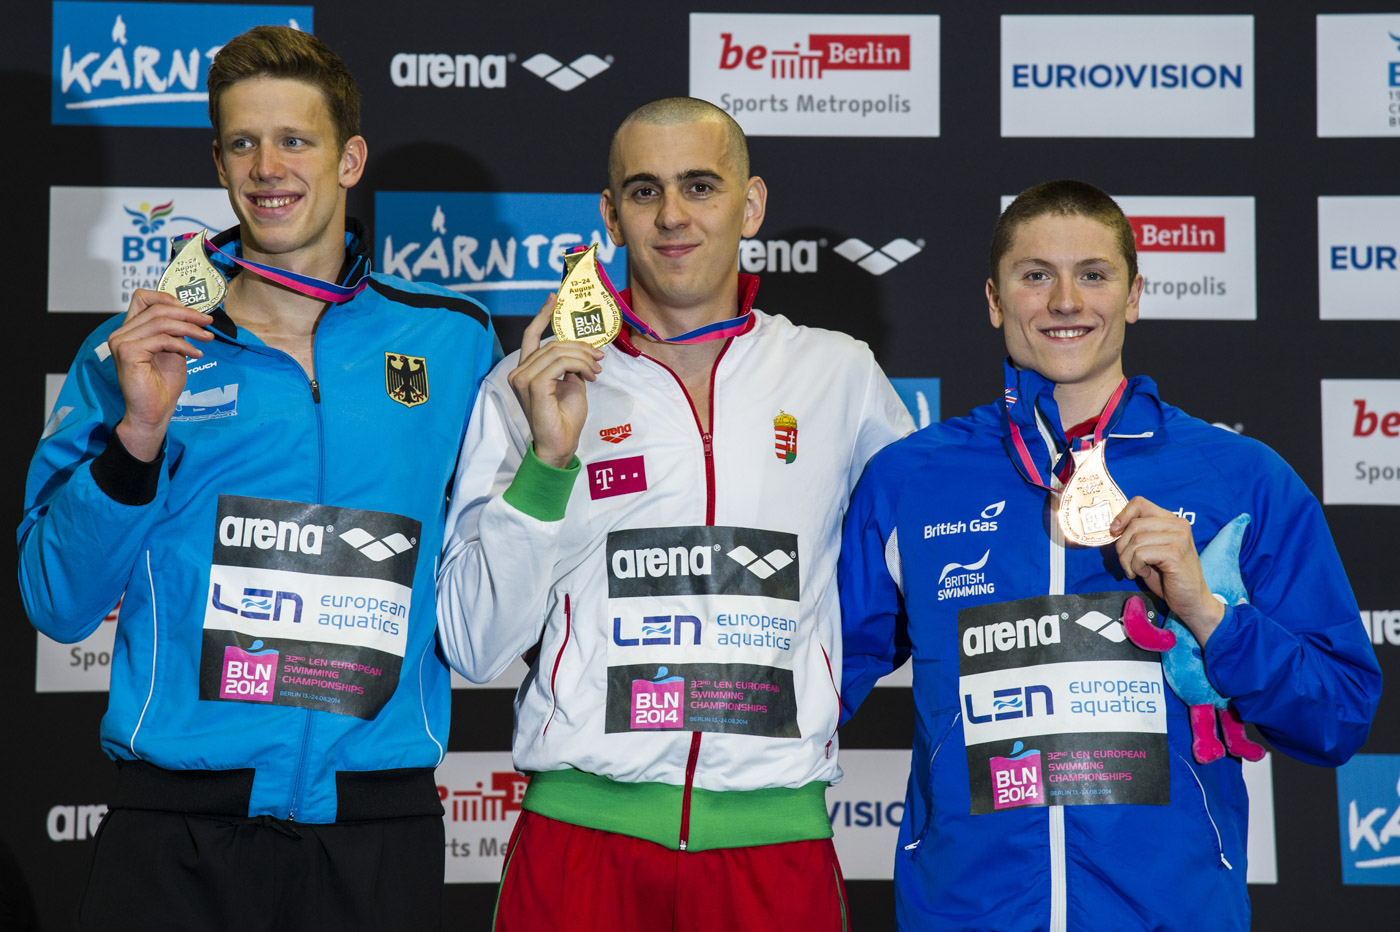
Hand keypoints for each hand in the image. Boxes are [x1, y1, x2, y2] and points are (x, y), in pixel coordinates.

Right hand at [107, 289, 215, 461]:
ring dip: (190, 329)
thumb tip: (190, 313)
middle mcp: (121, 333)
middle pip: (157, 309)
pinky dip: (183, 345)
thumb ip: (175, 331)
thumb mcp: (173, 350)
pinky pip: (162, 340)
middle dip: (188, 314)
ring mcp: (121, 342)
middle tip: (208, 322)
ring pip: (162, 322)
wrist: (154, 412)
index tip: (191, 310)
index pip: (142, 298)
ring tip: (207, 338)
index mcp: (130, 330)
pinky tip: (196, 354)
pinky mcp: (127, 352)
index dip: (167, 297)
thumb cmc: (162, 385)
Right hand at [506, 295, 602, 467]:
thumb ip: (570, 365)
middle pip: (552, 343)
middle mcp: (519, 373)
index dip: (542, 315)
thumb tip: (581, 350)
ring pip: (557, 351)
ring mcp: (523, 379)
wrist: (561, 444)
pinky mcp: (533, 386)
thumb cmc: (564, 418)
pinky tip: (589, 376)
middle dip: (579, 346)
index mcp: (526, 370)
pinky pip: (560, 364)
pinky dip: (579, 366)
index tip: (554, 298)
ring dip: (583, 357)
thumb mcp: (571, 384)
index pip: (531, 336)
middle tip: (599, 357)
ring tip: (596, 369)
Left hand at [1111, 497, 1224, 644]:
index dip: (1122, 515)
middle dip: (1122, 547)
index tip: (1114, 531)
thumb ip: (1137, 535)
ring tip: (1136, 570)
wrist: (1191, 599)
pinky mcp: (1176, 553)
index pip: (1139, 503)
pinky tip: (1145, 573)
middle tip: (1127, 563)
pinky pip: (1141, 554)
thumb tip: (1113, 527)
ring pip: (1135, 540)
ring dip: (1127, 560)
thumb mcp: (1150, 550)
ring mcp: (1179, 537)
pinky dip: (1136, 566)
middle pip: (1134, 525)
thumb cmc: (1168, 576)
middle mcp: (1178, 524)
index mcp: (1171, 520)